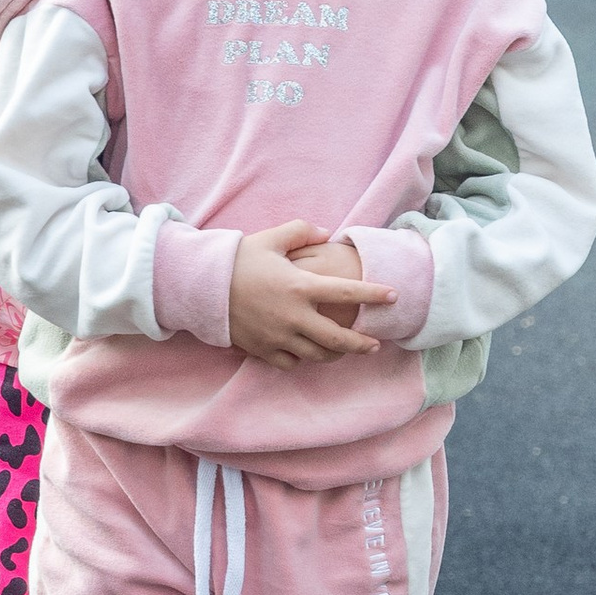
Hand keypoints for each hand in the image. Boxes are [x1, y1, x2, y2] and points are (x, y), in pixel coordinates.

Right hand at [226, 220, 395, 366]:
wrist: (202, 285)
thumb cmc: (239, 259)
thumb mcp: (272, 238)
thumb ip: (302, 232)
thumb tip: (327, 234)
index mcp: (301, 286)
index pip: (347, 292)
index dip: (374, 295)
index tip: (394, 296)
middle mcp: (294, 316)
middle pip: (339, 339)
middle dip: (362, 344)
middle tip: (375, 344)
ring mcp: (279, 337)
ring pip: (318, 355)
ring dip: (335, 354)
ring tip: (344, 350)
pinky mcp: (263, 350)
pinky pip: (291, 363)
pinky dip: (302, 359)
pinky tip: (307, 352)